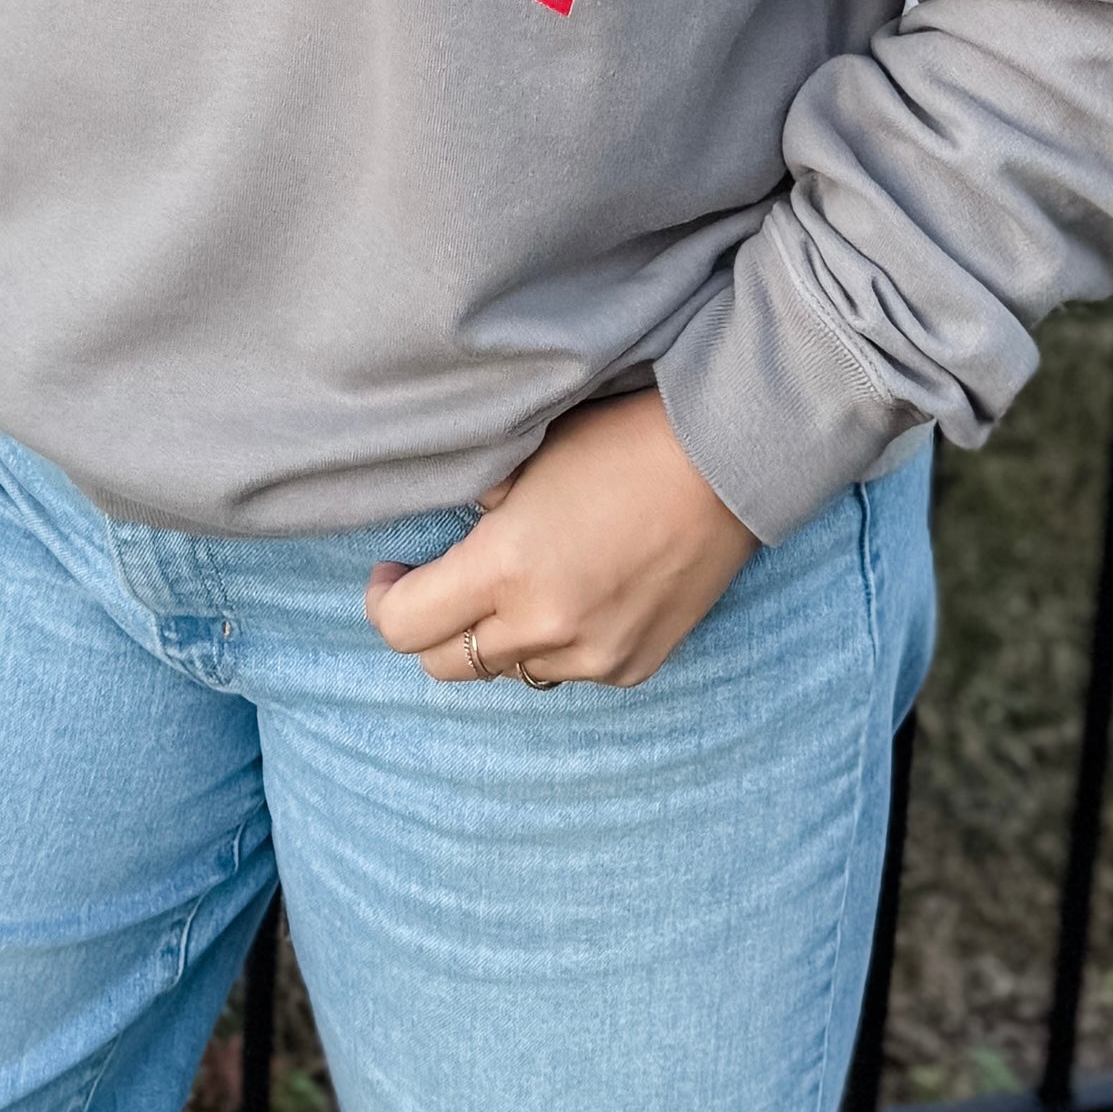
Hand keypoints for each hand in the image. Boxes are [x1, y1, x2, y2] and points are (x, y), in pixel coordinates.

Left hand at [366, 386, 758, 695]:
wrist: (728, 462)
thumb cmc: (624, 441)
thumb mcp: (526, 461)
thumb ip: (477, 510)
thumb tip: (454, 533)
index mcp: (505, 569)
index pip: (402, 627)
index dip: (383, 599)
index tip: (393, 572)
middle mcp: (545, 628)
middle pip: (444, 666)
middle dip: (429, 627)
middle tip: (439, 585)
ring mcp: (594, 656)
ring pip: (509, 670)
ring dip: (498, 637)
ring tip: (519, 586)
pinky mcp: (634, 667)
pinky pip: (568, 670)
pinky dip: (556, 643)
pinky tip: (576, 594)